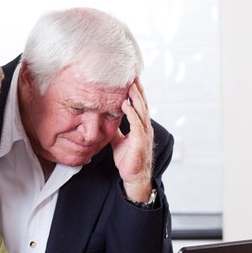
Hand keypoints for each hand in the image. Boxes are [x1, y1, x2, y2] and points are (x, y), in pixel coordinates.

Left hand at [110, 78, 154, 201]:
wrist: (133, 177)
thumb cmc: (128, 159)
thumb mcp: (119, 140)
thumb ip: (115, 129)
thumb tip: (107, 120)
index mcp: (140, 126)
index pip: (138, 105)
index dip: (135, 93)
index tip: (131, 80)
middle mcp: (144, 127)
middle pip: (142, 104)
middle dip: (138, 90)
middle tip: (132, 76)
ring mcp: (144, 134)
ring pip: (141, 112)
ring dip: (135, 98)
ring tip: (130, 86)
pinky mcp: (140, 142)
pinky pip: (136, 125)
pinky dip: (131, 114)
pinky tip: (125, 106)